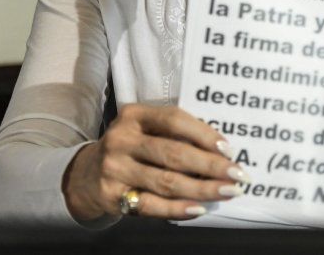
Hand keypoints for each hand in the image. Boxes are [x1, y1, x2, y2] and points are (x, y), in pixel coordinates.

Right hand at [62, 104, 248, 221]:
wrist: (85, 175)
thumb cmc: (131, 149)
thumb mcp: (144, 130)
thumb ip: (174, 134)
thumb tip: (220, 151)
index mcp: (134, 115)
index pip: (174, 119)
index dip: (203, 134)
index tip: (229, 149)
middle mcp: (122, 139)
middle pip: (173, 153)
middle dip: (211, 166)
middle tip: (238, 175)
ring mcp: (115, 168)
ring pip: (166, 181)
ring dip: (202, 189)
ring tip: (227, 191)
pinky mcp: (113, 195)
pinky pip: (151, 205)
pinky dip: (178, 208)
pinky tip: (199, 208)